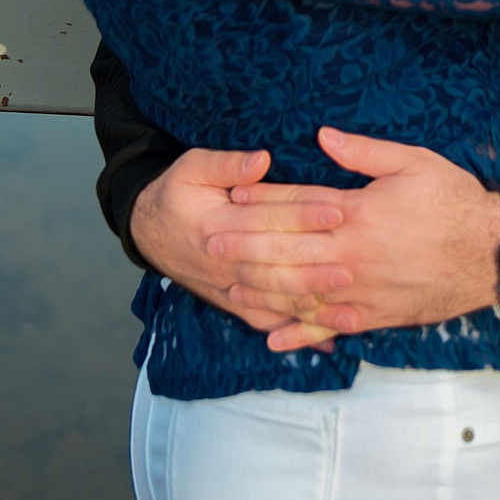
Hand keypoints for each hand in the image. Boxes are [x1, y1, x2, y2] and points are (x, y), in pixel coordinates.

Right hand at [129, 146, 345, 346]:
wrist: (149, 232)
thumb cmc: (177, 194)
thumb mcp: (192, 167)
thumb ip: (226, 164)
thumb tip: (262, 160)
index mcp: (216, 224)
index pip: (267, 220)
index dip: (303, 215)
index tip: (337, 211)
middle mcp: (224, 263)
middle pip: (274, 268)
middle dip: (314, 270)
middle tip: (350, 268)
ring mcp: (228, 288)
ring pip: (274, 301)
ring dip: (311, 308)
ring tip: (347, 310)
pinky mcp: (233, 304)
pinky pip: (266, 321)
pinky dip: (295, 332)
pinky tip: (325, 340)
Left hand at [216, 127, 499, 353]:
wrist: (493, 253)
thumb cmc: (454, 201)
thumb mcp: (414, 162)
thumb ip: (364, 152)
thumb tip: (322, 137)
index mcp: (360, 213)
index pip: (298, 205)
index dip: (261, 199)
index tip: (231, 195)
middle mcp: (354, 255)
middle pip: (287, 251)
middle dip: (245, 246)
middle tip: (209, 242)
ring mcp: (362, 289)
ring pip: (301, 293)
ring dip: (261, 290)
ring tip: (228, 286)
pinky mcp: (376, 315)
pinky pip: (330, 327)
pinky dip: (300, 334)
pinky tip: (272, 337)